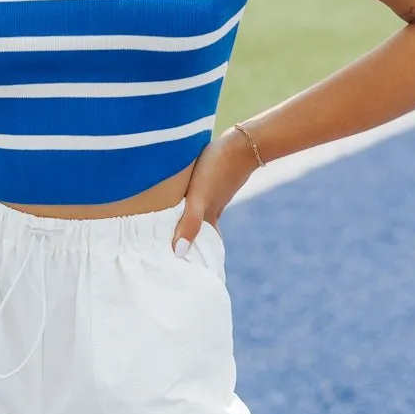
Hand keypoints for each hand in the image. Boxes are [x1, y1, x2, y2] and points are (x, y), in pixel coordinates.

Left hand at [171, 126, 257, 256]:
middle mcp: (211, 208)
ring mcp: (214, 194)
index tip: (181, 269)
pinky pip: (198, 199)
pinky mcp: (213, 180)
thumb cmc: (217, 170)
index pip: (198, 245)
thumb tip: (178, 253)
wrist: (243, 144)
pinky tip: (181, 198)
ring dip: (187, 223)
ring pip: (198, 215)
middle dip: (187, 243)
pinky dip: (189, 205)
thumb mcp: (199, 198)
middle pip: (198, 232)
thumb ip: (190, 223)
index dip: (190, 257)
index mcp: (208, 217)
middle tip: (174, 255)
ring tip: (172, 230)